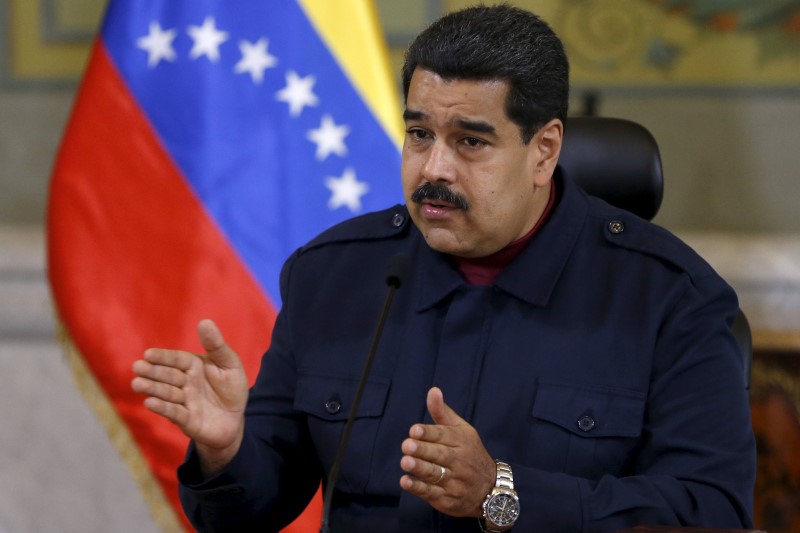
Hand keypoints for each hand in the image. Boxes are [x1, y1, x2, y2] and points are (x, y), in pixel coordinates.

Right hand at [131, 319, 248, 475]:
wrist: (235, 420)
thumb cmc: (231, 388)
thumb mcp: (229, 364)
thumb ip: (216, 345)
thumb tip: (205, 322)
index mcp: (194, 366)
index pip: (177, 359)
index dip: (163, 357)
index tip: (148, 354)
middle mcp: (185, 383)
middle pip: (168, 376)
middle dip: (153, 372)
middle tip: (137, 367)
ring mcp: (184, 402)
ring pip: (167, 393)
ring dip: (153, 388)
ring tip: (137, 383)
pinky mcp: (187, 420)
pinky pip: (174, 413)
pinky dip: (163, 408)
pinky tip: (149, 402)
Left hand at [399, 387, 495, 516]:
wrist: (490, 488)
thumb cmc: (470, 453)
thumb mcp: (461, 430)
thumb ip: (443, 412)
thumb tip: (433, 390)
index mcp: (462, 441)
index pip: (443, 436)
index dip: (428, 433)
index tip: (414, 430)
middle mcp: (459, 461)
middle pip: (439, 454)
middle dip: (422, 450)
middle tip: (406, 445)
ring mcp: (454, 481)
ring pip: (435, 473)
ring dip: (419, 468)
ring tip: (405, 462)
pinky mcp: (447, 499)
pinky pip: (432, 493)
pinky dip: (418, 488)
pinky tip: (406, 481)